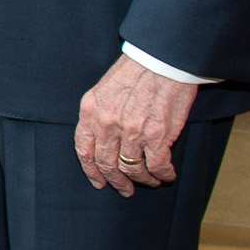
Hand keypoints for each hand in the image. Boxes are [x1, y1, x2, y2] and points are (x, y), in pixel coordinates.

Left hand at [74, 54, 196, 194]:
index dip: (91, 170)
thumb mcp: (104, 88)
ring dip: (142, 179)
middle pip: (106, 163)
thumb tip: (102, 138)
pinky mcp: (157, 136)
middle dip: (116, 181)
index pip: (83, 149)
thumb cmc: (136, 71)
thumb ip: (99, 113)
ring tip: (150, 181)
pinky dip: (162, 175)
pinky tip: (166, 175)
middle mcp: (107, 123)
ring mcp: (131, 131)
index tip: (98, 182)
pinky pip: (157, 165)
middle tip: (125, 189)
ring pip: (131, 168)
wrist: (162, 60)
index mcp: (91, 110)